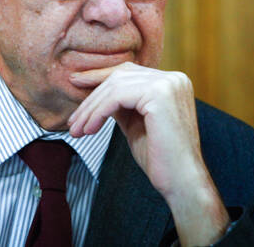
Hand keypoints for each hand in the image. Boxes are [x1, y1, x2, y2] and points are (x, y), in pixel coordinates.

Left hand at [67, 62, 228, 245]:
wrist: (181, 182)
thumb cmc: (159, 157)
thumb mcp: (135, 122)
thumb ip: (120, 104)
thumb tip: (94, 93)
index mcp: (171, 81)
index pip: (127, 71)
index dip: (99, 77)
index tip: (75, 84)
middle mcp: (173, 77)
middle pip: (119, 76)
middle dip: (91, 98)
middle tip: (72, 120)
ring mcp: (168, 83)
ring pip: (114, 86)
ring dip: (90, 109)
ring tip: (77, 130)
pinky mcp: (159, 94)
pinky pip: (117, 97)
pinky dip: (98, 113)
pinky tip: (89, 129)